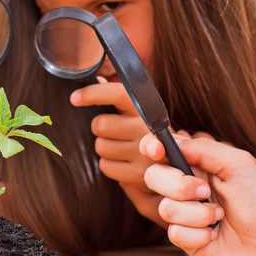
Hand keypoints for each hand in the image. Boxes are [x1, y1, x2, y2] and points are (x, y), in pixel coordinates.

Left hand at [71, 81, 161, 217]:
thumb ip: (122, 97)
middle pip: (100, 124)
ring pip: (100, 146)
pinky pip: (104, 166)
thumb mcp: (145, 113)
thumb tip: (98, 78)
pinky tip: (122, 161)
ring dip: (105, 146)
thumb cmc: (154, 135)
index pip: (118, 94)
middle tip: (113, 131)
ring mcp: (143, 155)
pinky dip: (109, 164)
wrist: (180, 166)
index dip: (94, 93)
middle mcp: (147, 131)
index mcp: (149, 111)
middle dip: (101, 127)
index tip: (74, 98)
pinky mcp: (137, 177)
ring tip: (122, 146)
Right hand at [141, 135, 255, 255]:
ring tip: (220, 216)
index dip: (150, 146)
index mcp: (194, 163)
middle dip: (179, 186)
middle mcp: (183, 186)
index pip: (158, 149)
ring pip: (165, 208)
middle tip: (206, 191)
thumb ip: (205, 149)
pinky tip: (214, 234)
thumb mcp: (238, 164)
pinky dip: (199, 235)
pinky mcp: (184, 238)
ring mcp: (182, 212)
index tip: (157, 151)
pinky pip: (174, 234)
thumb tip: (175, 139)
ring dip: (198, 214)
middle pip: (153, 177)